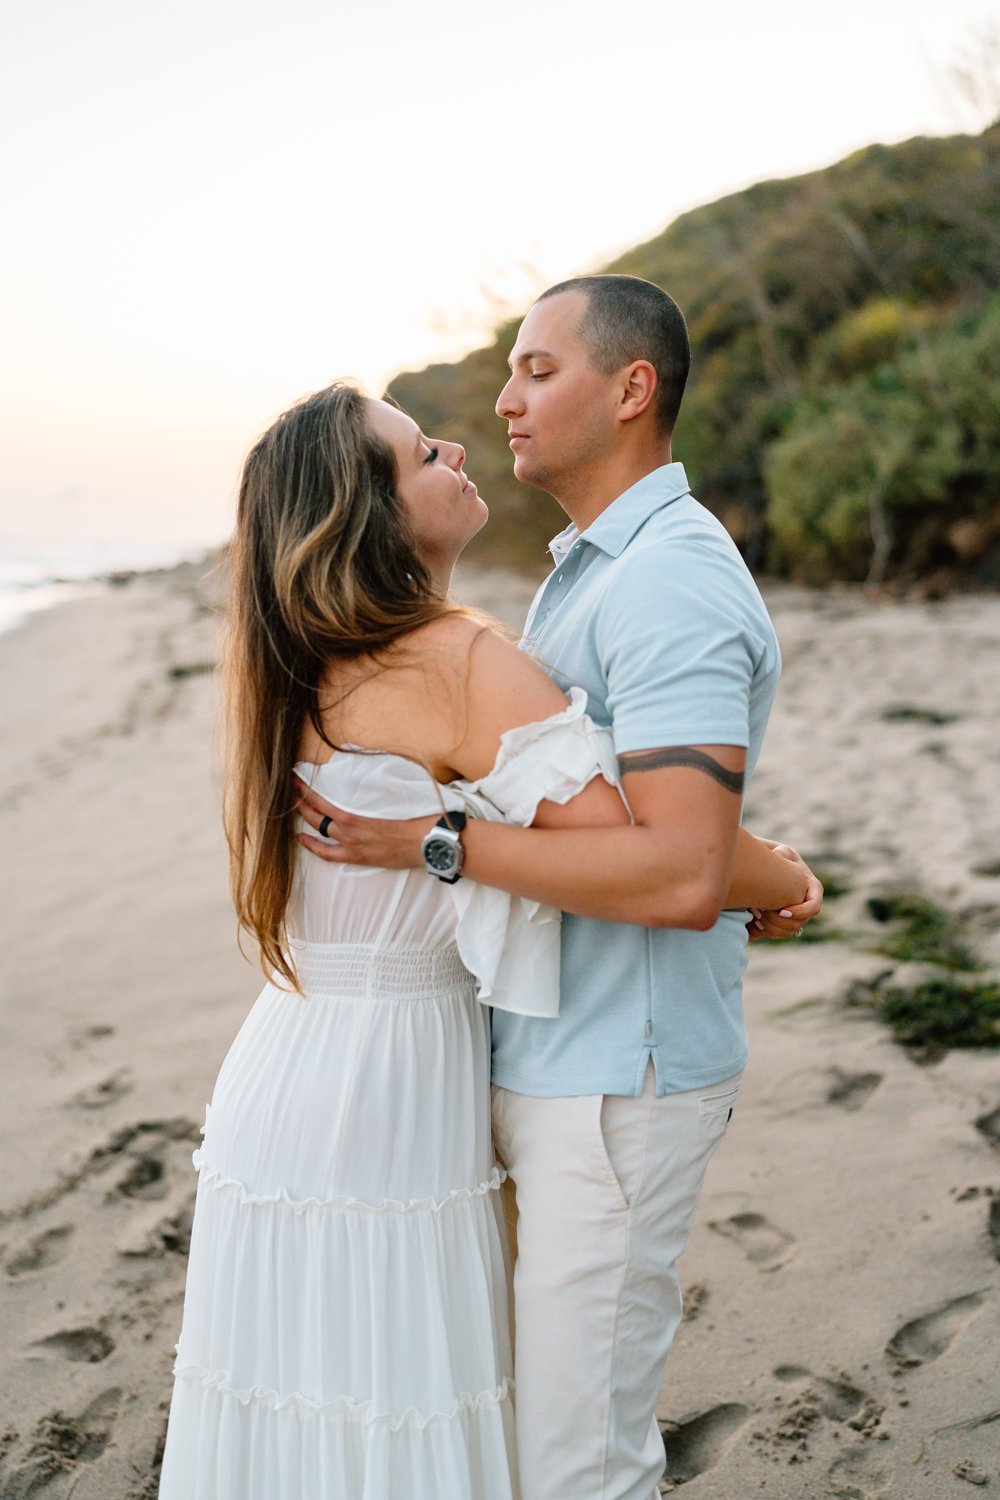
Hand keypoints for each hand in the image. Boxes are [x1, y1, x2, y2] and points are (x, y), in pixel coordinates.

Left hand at [294, 774, 435, 869]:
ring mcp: (351, 846)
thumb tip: (364, 772)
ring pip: (318, 830)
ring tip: (292, 807)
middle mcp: (348, 831)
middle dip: (299, 800)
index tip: (295, 778)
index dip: (304, 789)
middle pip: (315, 814)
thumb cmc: (414, 816)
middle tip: (289, 788)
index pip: (320, 800)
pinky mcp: (358, 857)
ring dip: (304, 818)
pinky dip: (312, 846)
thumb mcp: (392, 794)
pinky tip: (301, 838)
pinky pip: (327, 853)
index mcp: (355, 814)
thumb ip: (373, 787)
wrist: (428, 841)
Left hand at [746, 844, 823, 941]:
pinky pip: (777, 934)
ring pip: (788, 932)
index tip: (782, 910)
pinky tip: (752, 921)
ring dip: (770, 927)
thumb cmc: (780, 858)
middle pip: (798, 923)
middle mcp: (807, 906)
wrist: (772, 869)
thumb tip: (777, 854)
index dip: (800, 912)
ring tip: (755, 914)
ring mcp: (797, 917)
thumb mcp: (783, 853)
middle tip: (760, 911)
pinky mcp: (784, 923)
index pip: (814, 907)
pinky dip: (764, 930)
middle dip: (778, 920)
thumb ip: (782, 854)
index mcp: (813, 890)